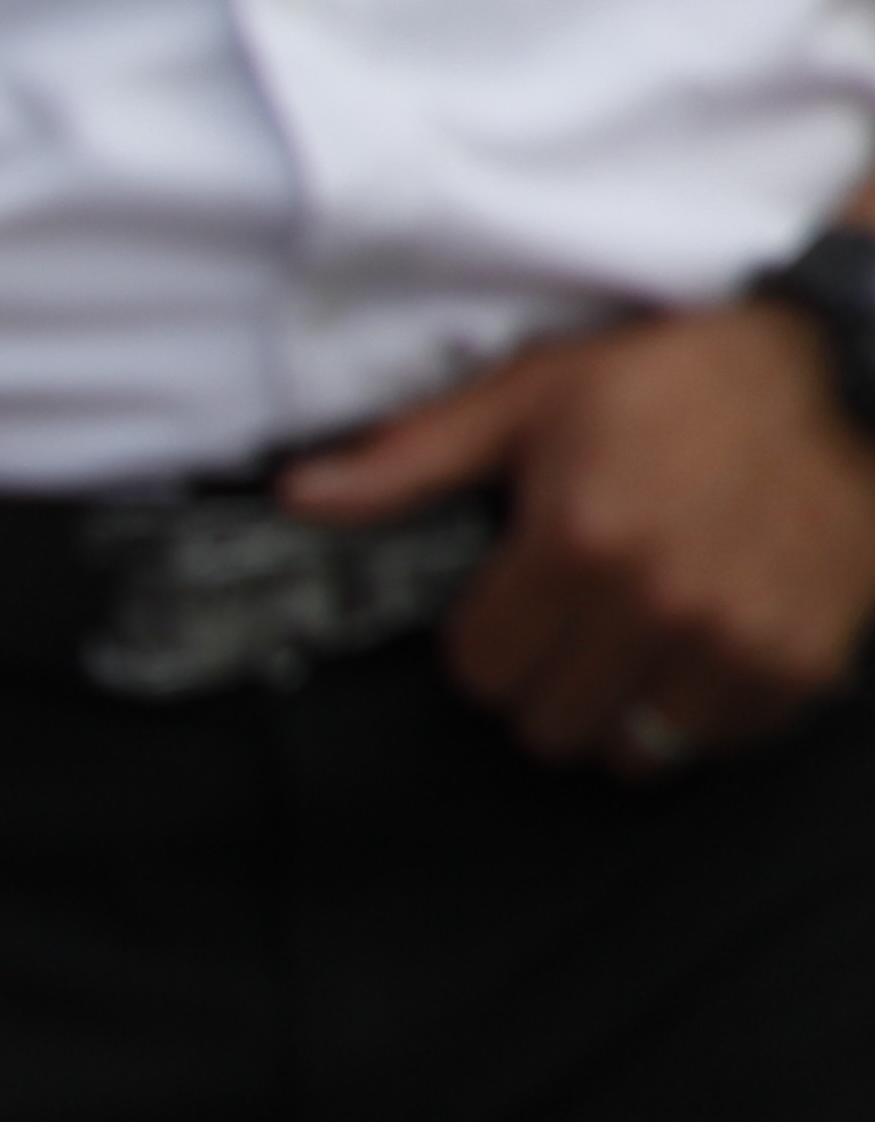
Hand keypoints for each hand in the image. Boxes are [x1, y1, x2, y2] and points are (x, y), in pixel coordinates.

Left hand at [283, 300, 874, 775]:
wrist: (853, 370)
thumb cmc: (692, 375)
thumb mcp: (537, 393)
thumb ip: (415, 458)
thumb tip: (303, 494)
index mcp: (580, 541)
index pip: (480, 669)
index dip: (482, 640)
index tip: (508, 606)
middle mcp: (659, 603)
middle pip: (547, 724)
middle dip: (542, 682)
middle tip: (569, 627)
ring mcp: (736, 640)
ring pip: (632, 751)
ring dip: (619, 710)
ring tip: (631, 644)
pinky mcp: (800, 661)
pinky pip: (718, 743)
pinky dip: (701, 713)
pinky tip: (699, 649)